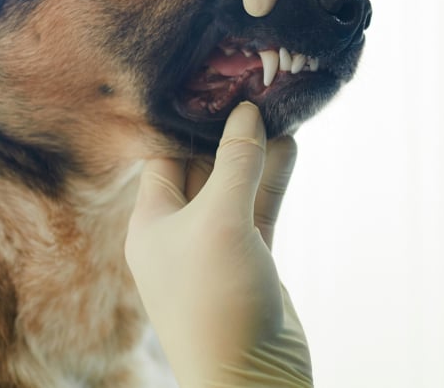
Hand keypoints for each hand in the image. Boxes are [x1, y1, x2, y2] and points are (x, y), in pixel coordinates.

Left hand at [125, 102, 311, 387]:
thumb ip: (234, 162)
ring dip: (257, 152)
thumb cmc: (217, 301)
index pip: (164, 157)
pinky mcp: (252, 261)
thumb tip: (246, 111)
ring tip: (279, 108)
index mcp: (151, 224)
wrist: (251, 379)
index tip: (214, 84)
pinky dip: (274, 178)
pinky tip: (291, 145)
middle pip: (203, 167)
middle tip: (253, 88)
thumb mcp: (220, 221)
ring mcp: (218, 247)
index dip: (186, 122)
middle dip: (227, 132)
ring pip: (237, 185)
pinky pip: (261, 207)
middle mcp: (180, 232)